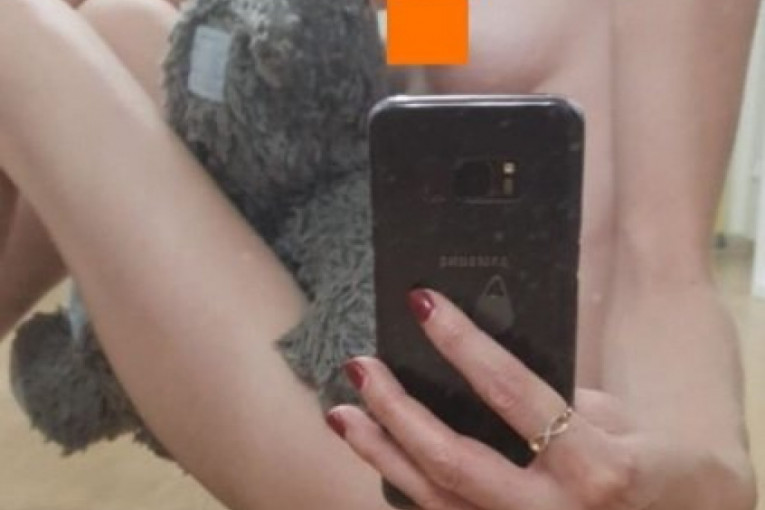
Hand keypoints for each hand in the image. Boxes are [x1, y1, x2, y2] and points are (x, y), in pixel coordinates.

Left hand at [325, 289, 746, 509]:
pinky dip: (401, 478)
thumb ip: (549, 401)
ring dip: (381, 451)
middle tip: (361, 365)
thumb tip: (468, 367)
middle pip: (455, 461)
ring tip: (342, 410)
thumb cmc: (644, 452)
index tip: (424, 303)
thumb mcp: (613, 416)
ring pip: (436, 498)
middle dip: (398, 411)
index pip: (514, 395)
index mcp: (597, 467)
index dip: (463, 345)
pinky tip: (375, 448)